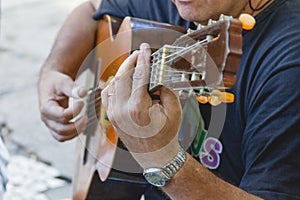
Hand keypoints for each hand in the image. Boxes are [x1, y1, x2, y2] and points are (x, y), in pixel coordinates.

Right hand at [39, 70, 87, 141]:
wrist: (51, 84)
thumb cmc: (56, 83)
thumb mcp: (63, 82)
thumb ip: (72, 88)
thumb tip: (84, 93)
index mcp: (46, 107)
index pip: (61, 115)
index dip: (75, 111)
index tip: (82, 102)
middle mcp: (47, 118)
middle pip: (61, 130)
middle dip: (76, 125)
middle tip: (86, 117)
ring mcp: (51, 124)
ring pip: (62, 136)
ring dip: (75, 132)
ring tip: (85, 122)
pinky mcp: (56, 127)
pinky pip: (63, 137)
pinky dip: (73, 134)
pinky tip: (82, 125)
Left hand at [101, 43, 181, 167]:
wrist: (155, 156)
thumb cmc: (166, 136)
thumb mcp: (173, 110)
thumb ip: (165, 89)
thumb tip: (156, 75)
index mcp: (138, 109)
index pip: (139, 76)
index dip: (143, 59)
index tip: (144, 48)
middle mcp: (122, 110)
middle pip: (122, 76)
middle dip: (131, 61)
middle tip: (139, 53)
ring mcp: (114, 114)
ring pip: (113, 83)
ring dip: (122, 71)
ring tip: (133, 64)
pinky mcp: (111, 117)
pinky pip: (108, 94)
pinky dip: (114, 83)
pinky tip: (122, 80)